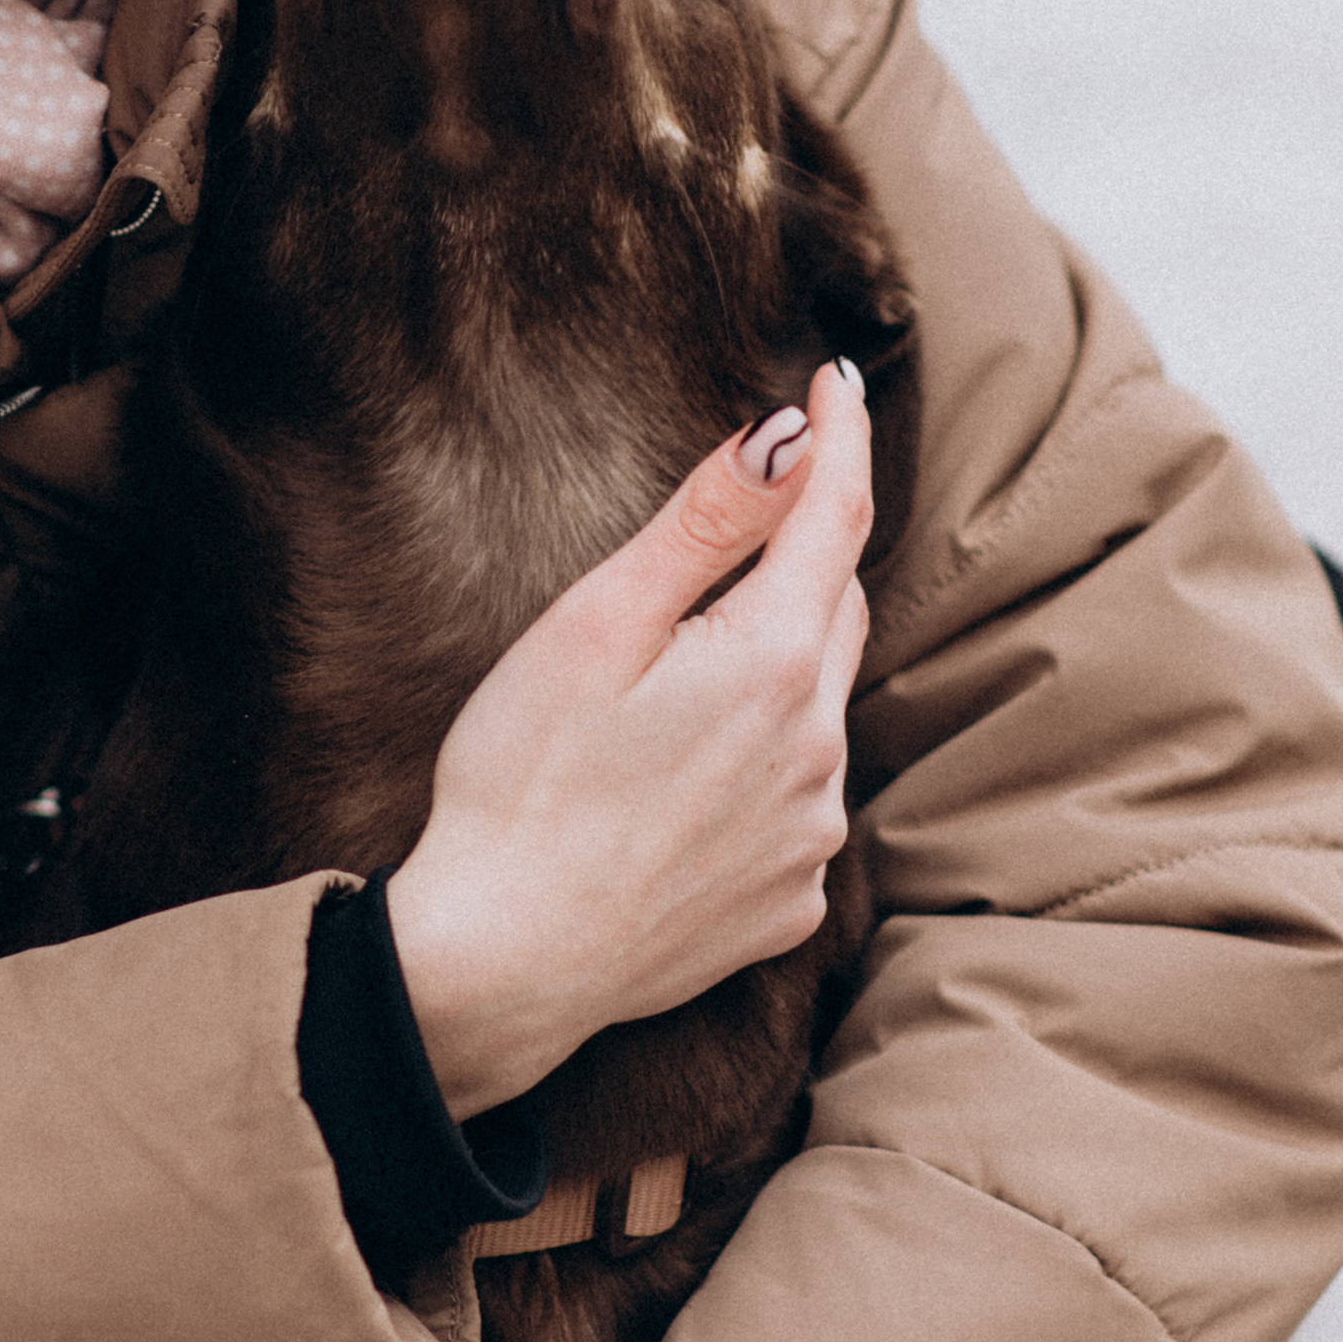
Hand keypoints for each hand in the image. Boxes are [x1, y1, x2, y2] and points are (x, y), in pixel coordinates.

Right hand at [388, 354, 873, 1117]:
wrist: (501, 963)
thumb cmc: (520, 785)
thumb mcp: (593, 628)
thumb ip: (702, 527)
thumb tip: (784, 435)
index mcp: (769, 665)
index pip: (837, 515)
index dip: (841, 437)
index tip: (836, 379)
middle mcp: (817, 751)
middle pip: (837, 612)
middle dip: (802, 558)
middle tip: (734, 533)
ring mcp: (810, 837)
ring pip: (818, 711)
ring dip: (775, 673)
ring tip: (667, 696)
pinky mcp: (790, 904)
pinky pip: (798, 803)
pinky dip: (761, 770)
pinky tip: (677, 789)